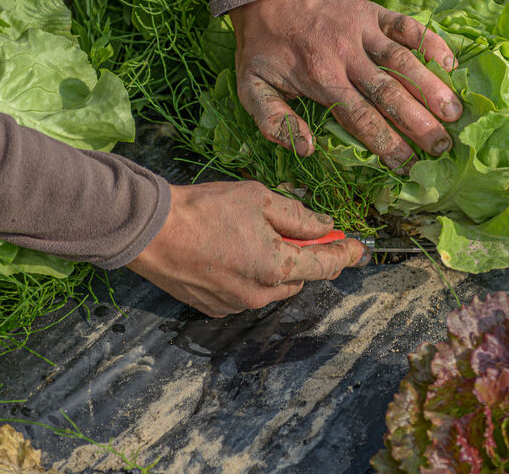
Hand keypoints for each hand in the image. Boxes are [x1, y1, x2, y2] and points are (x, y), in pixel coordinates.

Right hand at [126, 181, 365, 316]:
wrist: (151, 232)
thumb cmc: (203, 210)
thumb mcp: (258, 199)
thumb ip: (298, 216)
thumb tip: (324, 227)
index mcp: (277, 268)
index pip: (326, 265)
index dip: (345, 253)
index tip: (357, 247)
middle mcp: (260, 295)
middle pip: (299, 278)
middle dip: (304, 256)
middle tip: (298, 231)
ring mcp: (236, 305)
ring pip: (271, 288)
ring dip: (274, 267)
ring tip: (252, 237)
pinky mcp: (214, 308)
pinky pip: (244, 294)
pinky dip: (247, 276)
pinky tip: (230, 253)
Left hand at [228, 0, 461, 171]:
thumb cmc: (263, 49)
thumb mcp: (250, 88)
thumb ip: (274, 121)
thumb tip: (306, 149)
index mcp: (319, 78)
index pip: (359, 117)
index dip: (385, 143)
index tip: (407, 166)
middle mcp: (345, 55)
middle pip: (388, 93)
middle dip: (418, 122)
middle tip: (442, 147)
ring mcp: (361, 30)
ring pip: (403, 61)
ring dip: (431, 86)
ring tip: (455, 113)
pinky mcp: (371, 12)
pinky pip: (405, 25)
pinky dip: (429, 40)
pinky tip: (449, 62)